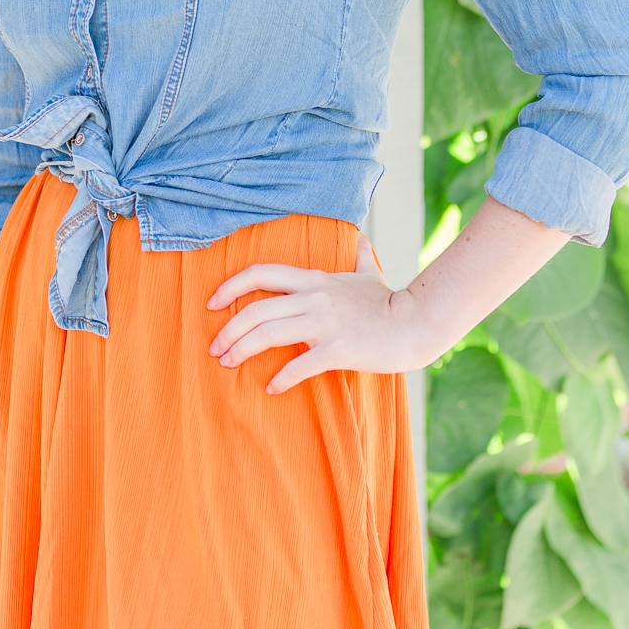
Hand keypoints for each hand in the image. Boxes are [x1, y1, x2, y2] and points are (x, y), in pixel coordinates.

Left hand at [206, 235, 422, 392]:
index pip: (261, 273)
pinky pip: (299, 365)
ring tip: (228, 365)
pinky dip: (281, 378)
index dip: (231, 286)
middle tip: (215, 348)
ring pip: (268, 334)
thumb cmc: (389, 303)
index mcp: (314, 279)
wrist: (417, 323)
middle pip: (256, 310)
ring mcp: (325, 323)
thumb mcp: (369, 273)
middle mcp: (314, 297)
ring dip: (241, 351)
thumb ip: (359, 256)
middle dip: (228, 330)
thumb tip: (360, 239)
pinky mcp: (338, 349)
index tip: (212, 302)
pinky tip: (272, 388)